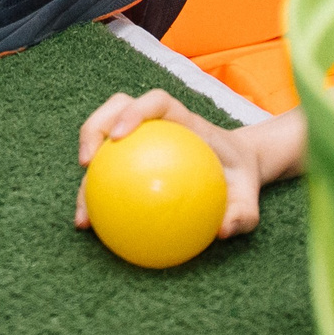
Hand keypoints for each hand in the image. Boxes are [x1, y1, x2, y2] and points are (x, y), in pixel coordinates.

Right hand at [73, 90, 268, 238]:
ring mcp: (142, 136)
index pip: (157, 102)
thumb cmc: (241, 180)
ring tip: (83, 207)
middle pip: (117, 107)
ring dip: (85, 162)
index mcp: (186, 121)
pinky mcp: (134, 154)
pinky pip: (110, 168)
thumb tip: (221, 233)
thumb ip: (242, 214)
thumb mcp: (250, 200)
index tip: (119, 136)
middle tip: (85, 163)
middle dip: (93, 129)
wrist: (237, 170)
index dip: (134, 111)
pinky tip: (94, 226)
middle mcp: (159, 123)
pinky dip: (96, 191)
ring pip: (104, 134)